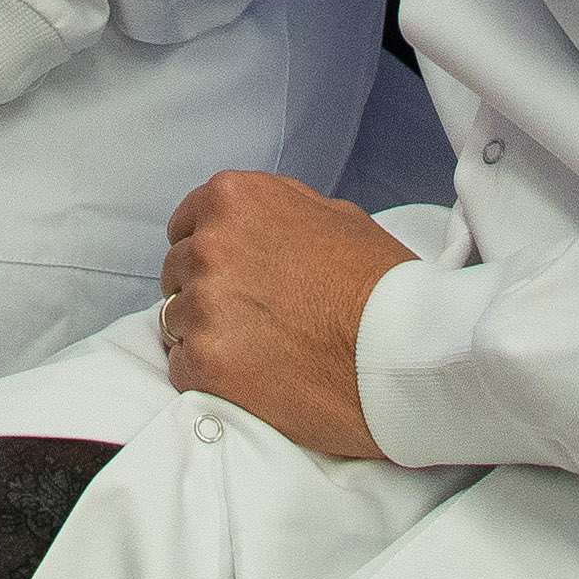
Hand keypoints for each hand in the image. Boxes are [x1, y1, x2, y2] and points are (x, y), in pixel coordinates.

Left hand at [159, 171, 414, 461]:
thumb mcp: (335, 215)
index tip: (230, 275)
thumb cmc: (380, 287)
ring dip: (207, 337)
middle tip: (252, 318)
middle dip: (207, 294)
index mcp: (235, 200)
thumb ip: (278, 211)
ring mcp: (204, 307)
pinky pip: (182, 370)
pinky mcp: (205, 365)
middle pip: (176, 274)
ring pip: (176, 323)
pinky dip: (210, 378)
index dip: (208, 252)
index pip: (185, 225)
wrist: (403, 353)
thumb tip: (253, 224)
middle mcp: (209, 246)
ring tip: (260, 351)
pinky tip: (254, 379)